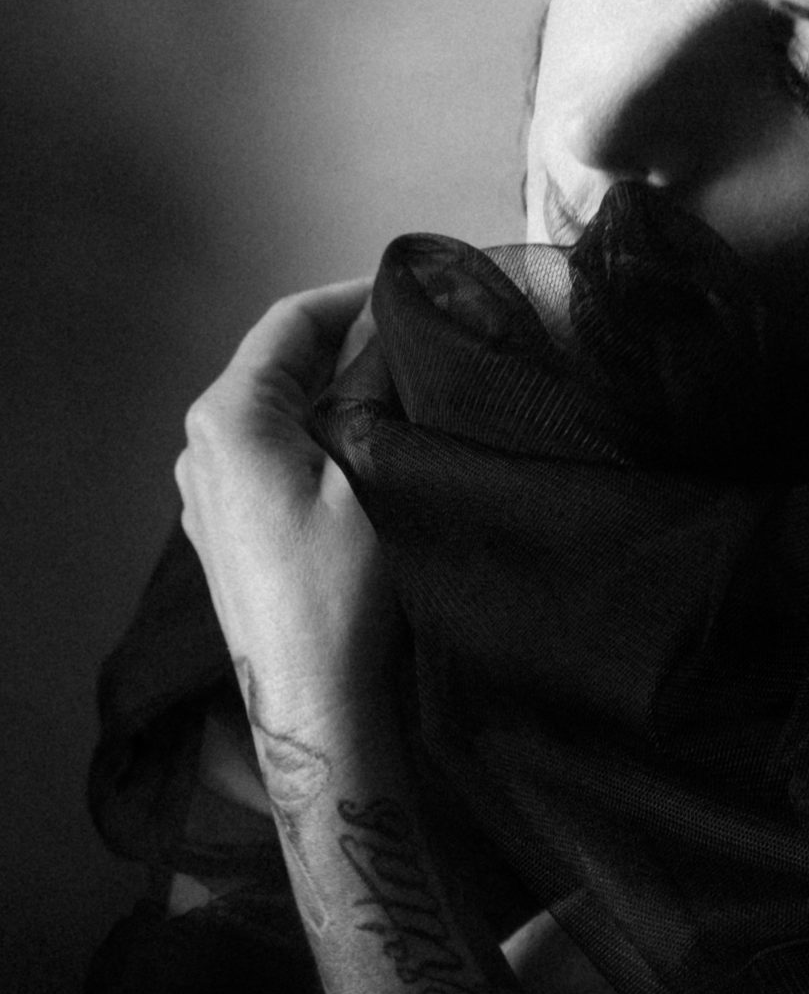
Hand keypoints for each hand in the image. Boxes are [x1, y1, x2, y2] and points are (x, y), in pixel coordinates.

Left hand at [176, 280, 398, 722]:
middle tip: (420, 342)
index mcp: (228, 420)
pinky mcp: (228, 529)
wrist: (315, 699)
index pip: (289, 323)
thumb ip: (373, 388)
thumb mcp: (370, 470)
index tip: (409, 294)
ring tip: (404, 391)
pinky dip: (318, 436)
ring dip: (336, 392)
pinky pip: (273, 455)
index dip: (351, 297)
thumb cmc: (341, 590)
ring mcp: (209, 492)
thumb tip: (388, 331)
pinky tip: (369, 451)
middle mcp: (202, 448)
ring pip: (279, 412)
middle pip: (280, 366)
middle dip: (347, 344)